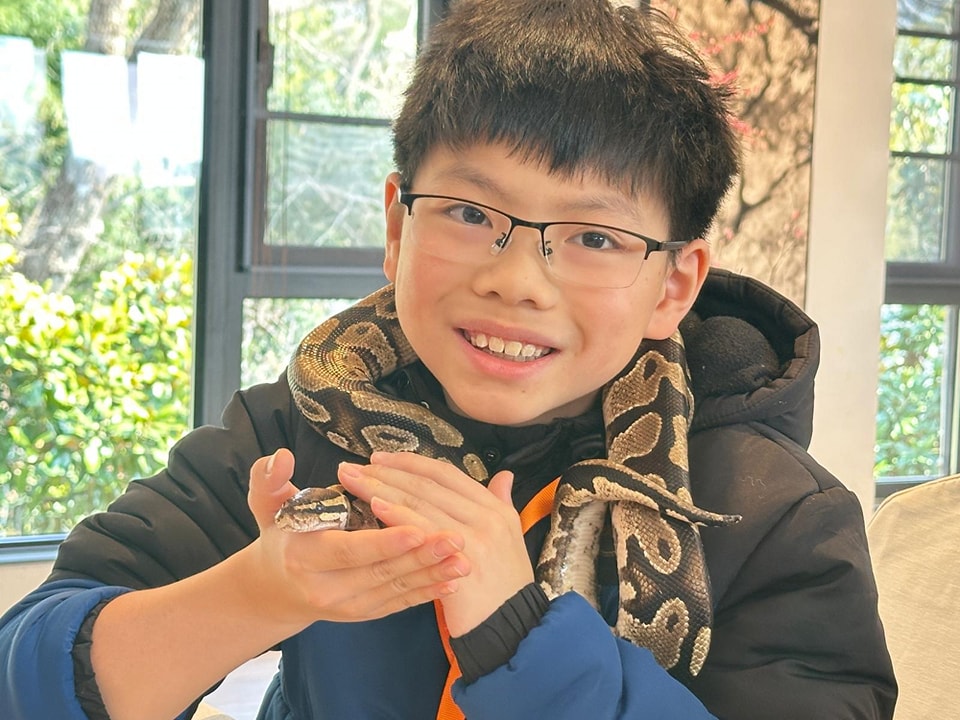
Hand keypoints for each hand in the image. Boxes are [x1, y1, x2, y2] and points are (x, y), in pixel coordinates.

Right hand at [243, 448, 471, 628]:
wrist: (275, 586)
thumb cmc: (279, 534)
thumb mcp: (265, 506)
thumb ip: (268, 480)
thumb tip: (280, 458)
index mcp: (303, 557)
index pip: (348, 551)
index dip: (384, 542)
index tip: (417, 529)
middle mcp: (326, 587)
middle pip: (380, 572)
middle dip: (421, 557)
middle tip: (457, 539)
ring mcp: (347, 605)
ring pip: (395, 589)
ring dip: (432, 575)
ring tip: (465, 559)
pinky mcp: (364, 613)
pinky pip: (398, 603)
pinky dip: (426, 594)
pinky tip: (452, 583)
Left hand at [338, 451, 533, 635]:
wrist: (512, 627)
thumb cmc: (504, 586)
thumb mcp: (510, 537)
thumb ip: (501, 502)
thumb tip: (502, 475)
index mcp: (495, 508)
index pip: (447, 474)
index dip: (412, 463)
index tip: (382, 458)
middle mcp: (487, 517)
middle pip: (429, 484)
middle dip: (389, 471)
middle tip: (356, 465)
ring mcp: (474, 538)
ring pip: (421, 502)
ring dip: (384, 487)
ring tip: (355, 480)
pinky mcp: (458, 561)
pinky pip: (422, 531)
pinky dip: (397, 515)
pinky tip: (375, 505)